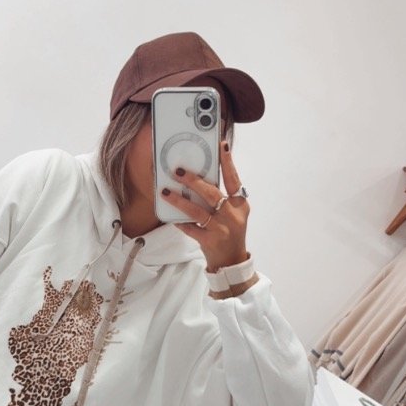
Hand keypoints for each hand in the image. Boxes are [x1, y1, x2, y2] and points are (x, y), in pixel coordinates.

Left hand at [163, 141, 249, 269]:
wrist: (231, 261)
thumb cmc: (230, 232)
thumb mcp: (233, 213)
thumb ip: (221, 197)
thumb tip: (199, 177)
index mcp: (240, 205)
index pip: (234, 179)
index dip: (228, 162)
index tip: (221, 145)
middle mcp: (232, 215)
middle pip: (211, 193)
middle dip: (193, 181)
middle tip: (177, 171)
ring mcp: (221, 229)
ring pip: (197, 211)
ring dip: (180, 200)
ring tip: (165, 192)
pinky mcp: (209, 241)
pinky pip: (190, 228)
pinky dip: (180, 222)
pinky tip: (171, 216)